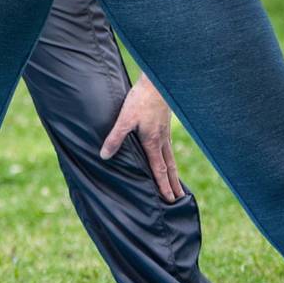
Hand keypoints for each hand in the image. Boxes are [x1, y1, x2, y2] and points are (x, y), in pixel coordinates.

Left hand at [98, 77, 187, 202]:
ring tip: (177, 183)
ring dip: (174, 172)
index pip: (159, 169)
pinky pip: (169, 147)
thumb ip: (115, 137)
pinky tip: (168, 157)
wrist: (156, 83)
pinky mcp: (164, 124)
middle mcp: (162, 140)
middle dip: (173, 184)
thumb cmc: (141, 100)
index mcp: (153, 142)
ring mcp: (165, 132)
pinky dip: (171, 158)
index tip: (169, 199)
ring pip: (171, 157)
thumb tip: (104, 155)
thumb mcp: (124, 119)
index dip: (163, 185)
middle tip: (179, 199)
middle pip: (169, 167)